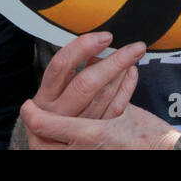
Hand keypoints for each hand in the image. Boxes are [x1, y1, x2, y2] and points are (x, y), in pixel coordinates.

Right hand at [22, 32, 176, 149]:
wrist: (52, 143)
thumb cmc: (55, 109)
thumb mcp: (54, 91)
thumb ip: (70, 72)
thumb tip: (96, 44)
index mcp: (45, 95)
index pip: (61, 65)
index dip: (83, 47)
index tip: (105, 37)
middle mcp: (56, 112)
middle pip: (86, 83)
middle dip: (114, 62)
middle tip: (135, 48)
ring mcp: (75, 125)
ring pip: (103, 96)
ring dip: (122, 73)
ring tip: (133, 56)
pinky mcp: (92, 134)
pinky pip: (115, 110)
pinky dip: (126, 88)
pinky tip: (131, 73)